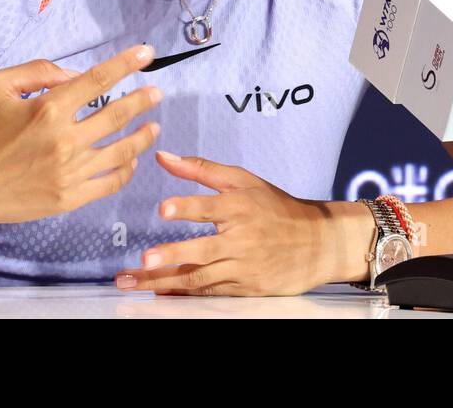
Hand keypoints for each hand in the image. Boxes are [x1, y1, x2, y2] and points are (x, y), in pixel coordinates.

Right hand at [0, 44, 162, 230]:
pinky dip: (127, 169)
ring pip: (122, 150)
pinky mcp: (69, 198)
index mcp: (48, 108)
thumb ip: (37, 71)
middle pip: (118, 114)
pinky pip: (110, 181)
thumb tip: (75, 74)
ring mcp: (69, 171)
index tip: (147, 54)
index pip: (99, 80)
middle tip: (157, 92)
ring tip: (154, 126)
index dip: (126, 64)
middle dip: (143, 99)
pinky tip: (132, 159)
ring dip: (143, 135)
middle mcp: (64, 139)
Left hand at [114, 152, 365, 295]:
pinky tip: (159, 293)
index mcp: (241, 208)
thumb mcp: (242, 180)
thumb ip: (201, 169)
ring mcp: (244, 268)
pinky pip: (210, 293)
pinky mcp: (247, 289)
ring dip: (165, 281)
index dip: (187, 207)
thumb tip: (163, 156)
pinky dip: (184, 295)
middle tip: (145, 259)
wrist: (317, 242)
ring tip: (134, 282)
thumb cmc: (274, 207)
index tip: (163, 210)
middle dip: (172, 256)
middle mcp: (242, 239)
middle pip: (202, 250)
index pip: (210, 207)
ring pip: (200, 278)